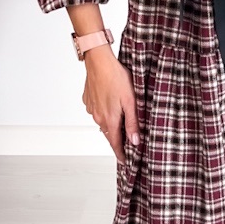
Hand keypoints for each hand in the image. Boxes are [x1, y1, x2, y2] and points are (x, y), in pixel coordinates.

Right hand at [82, 48, 141, 162]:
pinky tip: (111, 102)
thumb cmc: (116, 78)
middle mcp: (98, 117)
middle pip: (110, 133)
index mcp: (109, 120)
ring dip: (111, 123)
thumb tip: (135, 141)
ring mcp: (92, 109)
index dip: (121, 154)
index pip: (115, 144)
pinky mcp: (88, 100)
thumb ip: (133, 123)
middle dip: (118, 139)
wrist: (99, 62)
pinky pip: (97, 111)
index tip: (125, 162)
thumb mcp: (131, 102)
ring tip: (121, 118)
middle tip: (127, 142)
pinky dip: (104, 111)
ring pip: (103, 121)